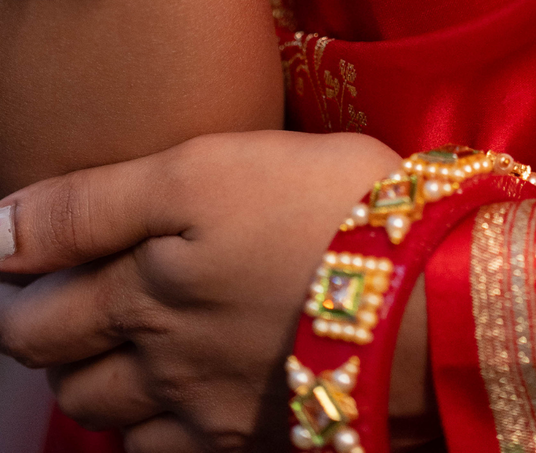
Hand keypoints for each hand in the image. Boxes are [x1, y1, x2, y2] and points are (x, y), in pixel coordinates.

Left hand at [0, 128, 438, 451]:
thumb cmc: (321, 208)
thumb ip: (91, 205)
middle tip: (64, 301)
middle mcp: (161, 370)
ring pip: (121, 423)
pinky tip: (187, 398)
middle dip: (51, 344)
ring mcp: (213, 417)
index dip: (14, 289)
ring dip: (106, 390)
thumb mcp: (203, 170)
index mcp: (138, 297)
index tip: (17, 265)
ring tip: (124, 347)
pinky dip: (165, 431)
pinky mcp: (267, 440)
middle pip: (70, 380)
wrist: (433, 295)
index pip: (33, 316)